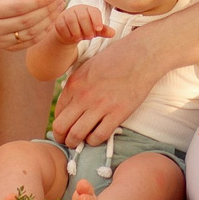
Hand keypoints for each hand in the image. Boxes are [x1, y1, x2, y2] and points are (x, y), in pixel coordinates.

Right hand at [0, 0, 64, 52]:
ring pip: (30, 33)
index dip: (39, 1)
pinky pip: (29, 41)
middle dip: (47, 10)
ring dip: (48, 21)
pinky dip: (43, 32)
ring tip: (59, 9)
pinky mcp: (6, 48)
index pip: (19, 6)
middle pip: (27, 21)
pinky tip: (51, 21)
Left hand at [48, 27, 164, 147]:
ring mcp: (100, 105)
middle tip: (68, 141)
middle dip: (61, 138)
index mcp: (74, 84)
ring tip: (80, 143)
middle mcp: (83, 96)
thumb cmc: (116, 59)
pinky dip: (94, 141)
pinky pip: (98, 136)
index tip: (65, 129)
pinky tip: (96, 136)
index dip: (59, 124)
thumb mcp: (88, 67)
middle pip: (61, 127)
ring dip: (75, 143)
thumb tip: (69, 105)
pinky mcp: (117, 113)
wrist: (141, 56)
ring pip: (77, 135)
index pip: (57, 112)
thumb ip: (77, 85)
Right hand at [50, 4, 114, 45]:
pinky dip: (68, 33)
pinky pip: (63, 26)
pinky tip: (72, 37)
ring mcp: (67, 13)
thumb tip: (113, 33)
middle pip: (83, 16)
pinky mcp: (59, 20)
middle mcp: (78, 9)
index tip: (99, 29)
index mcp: (89, 9)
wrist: (70, 33)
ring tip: (80, 38)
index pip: (94, 11)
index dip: (97, 20)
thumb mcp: (95, 30)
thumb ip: (103, 31)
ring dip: (77, 32)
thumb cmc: (85, 29)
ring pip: (72, 20)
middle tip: (89, 37)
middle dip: (87, 28)